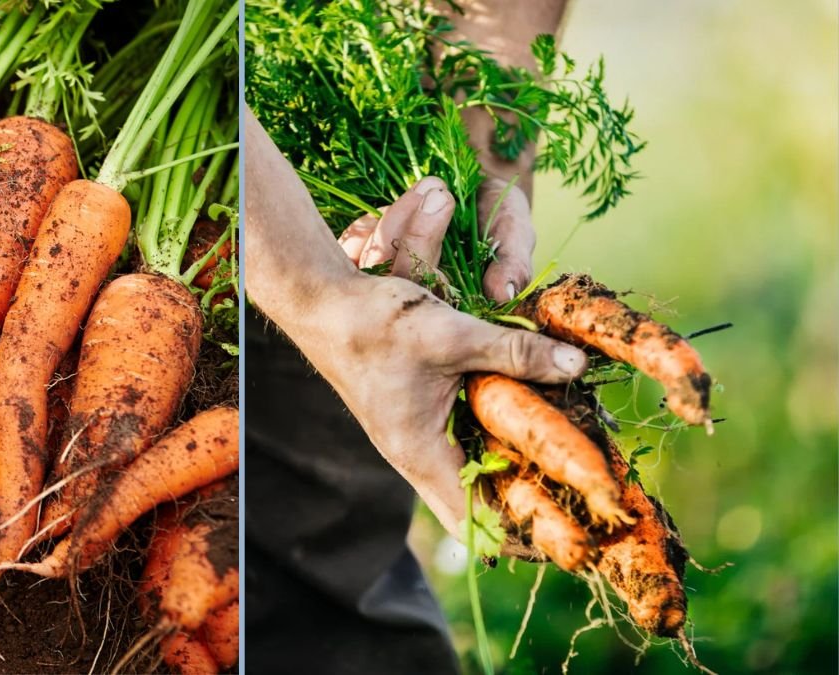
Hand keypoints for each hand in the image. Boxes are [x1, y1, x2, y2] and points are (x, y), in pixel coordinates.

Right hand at [318, 178, 585, 540]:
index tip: (567, 528)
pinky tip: (521, 404)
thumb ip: (515, 352)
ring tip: (560, 446)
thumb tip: (577, 366)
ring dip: (508, 459)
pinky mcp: (412, 414)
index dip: (519, 533)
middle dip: (523, 496)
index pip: (474, 522)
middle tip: (576, 482)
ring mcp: (412, 436)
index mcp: (420, 454)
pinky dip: (490, 430)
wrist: (321, 302)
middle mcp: (416, 456)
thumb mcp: (452, 335)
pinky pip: (458, 438)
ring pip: (469, 467)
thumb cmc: (375, 325)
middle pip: (476, 500)